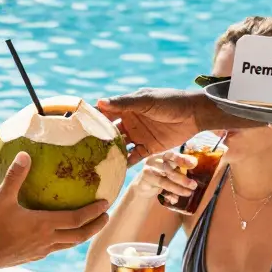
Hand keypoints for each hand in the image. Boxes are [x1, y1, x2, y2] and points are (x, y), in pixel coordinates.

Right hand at [0, 152, 109, 269]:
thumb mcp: (1, 199)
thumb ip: (15, 177)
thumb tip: (25, 154)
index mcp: (44, 225)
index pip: (77, 219)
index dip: (93, 212)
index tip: (106, 203)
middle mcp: (48, 239)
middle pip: (80, 235)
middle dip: (96, 225)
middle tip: (106, 215)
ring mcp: (42, 250)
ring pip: (70, 244)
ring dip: (84, 234)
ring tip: (91, 225)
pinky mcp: (35, 256)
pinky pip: (57, 248)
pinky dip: (67, 241)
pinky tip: (62, 234)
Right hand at [97, 89, 255, 164]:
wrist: (195, 115)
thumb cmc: (170, 102)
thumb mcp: (146, 101)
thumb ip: (123, 103)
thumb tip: (99, 102)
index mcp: (127, 106)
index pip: (106, 112)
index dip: (92, 119)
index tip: (76, 127)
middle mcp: (130, 121)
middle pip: (110, 131)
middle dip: (98, 139)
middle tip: (82, 150)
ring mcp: (139, 135)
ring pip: (120, 146)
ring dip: (110, 153)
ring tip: (95, 163)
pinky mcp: (149, 148)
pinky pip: (134, 157)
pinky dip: (125, 163)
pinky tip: (115, 170)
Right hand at [133, 151, 198, 203]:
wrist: (143, 186)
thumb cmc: (160, 177)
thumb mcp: (169, 172)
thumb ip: (180, 170)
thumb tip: (196, 171)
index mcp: (163, 155)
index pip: (173, 155)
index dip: (183, 158)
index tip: (194, 163)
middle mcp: (155, 159)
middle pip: (170, 167)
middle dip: (182, 177)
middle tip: (194, 185)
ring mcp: (149, 168)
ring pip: (165, 177)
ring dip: (178, 187)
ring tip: (188, 193)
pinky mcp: (146, 178)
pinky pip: (160, 185)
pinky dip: (169, 192)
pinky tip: (175, 198)